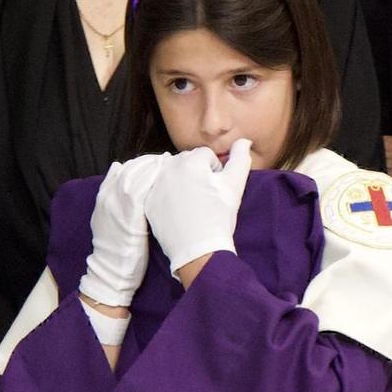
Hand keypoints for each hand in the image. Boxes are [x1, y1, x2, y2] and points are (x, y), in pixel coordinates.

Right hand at [78, 155, 159, 307]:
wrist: (110, 270)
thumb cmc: (118, 247)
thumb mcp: (112, 220)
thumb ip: (120, 202)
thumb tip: (136, 188)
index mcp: (103, 197)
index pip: (123, 169)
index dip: (141, 162)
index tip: (159, 159)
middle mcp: (108, 198)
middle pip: (130, 168)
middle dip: (150, 161)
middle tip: (168, 158)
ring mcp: (116, 206)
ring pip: (135, 175)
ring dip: (154, 167)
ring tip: (171, 163)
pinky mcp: (128, 216)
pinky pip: (141, 191)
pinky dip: (154, 180)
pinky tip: (168, 177)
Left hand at [143, 140, 251, 282]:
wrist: (198, 250)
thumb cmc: (219, 215)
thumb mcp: (235, 185)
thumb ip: (240, 158)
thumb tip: (244, 140)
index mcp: (189, 162)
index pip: (205, 155)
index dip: (216, 170)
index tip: (217, 189)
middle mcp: (168, 170)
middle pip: (186, 162)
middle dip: (197, 173)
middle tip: (206, 196)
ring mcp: (154, 187)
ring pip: (172, 175)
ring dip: (182, 183)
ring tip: (193, 204)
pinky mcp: (147, 203)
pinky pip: (160, 190)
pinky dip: (169, 197)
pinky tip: (180, 211)